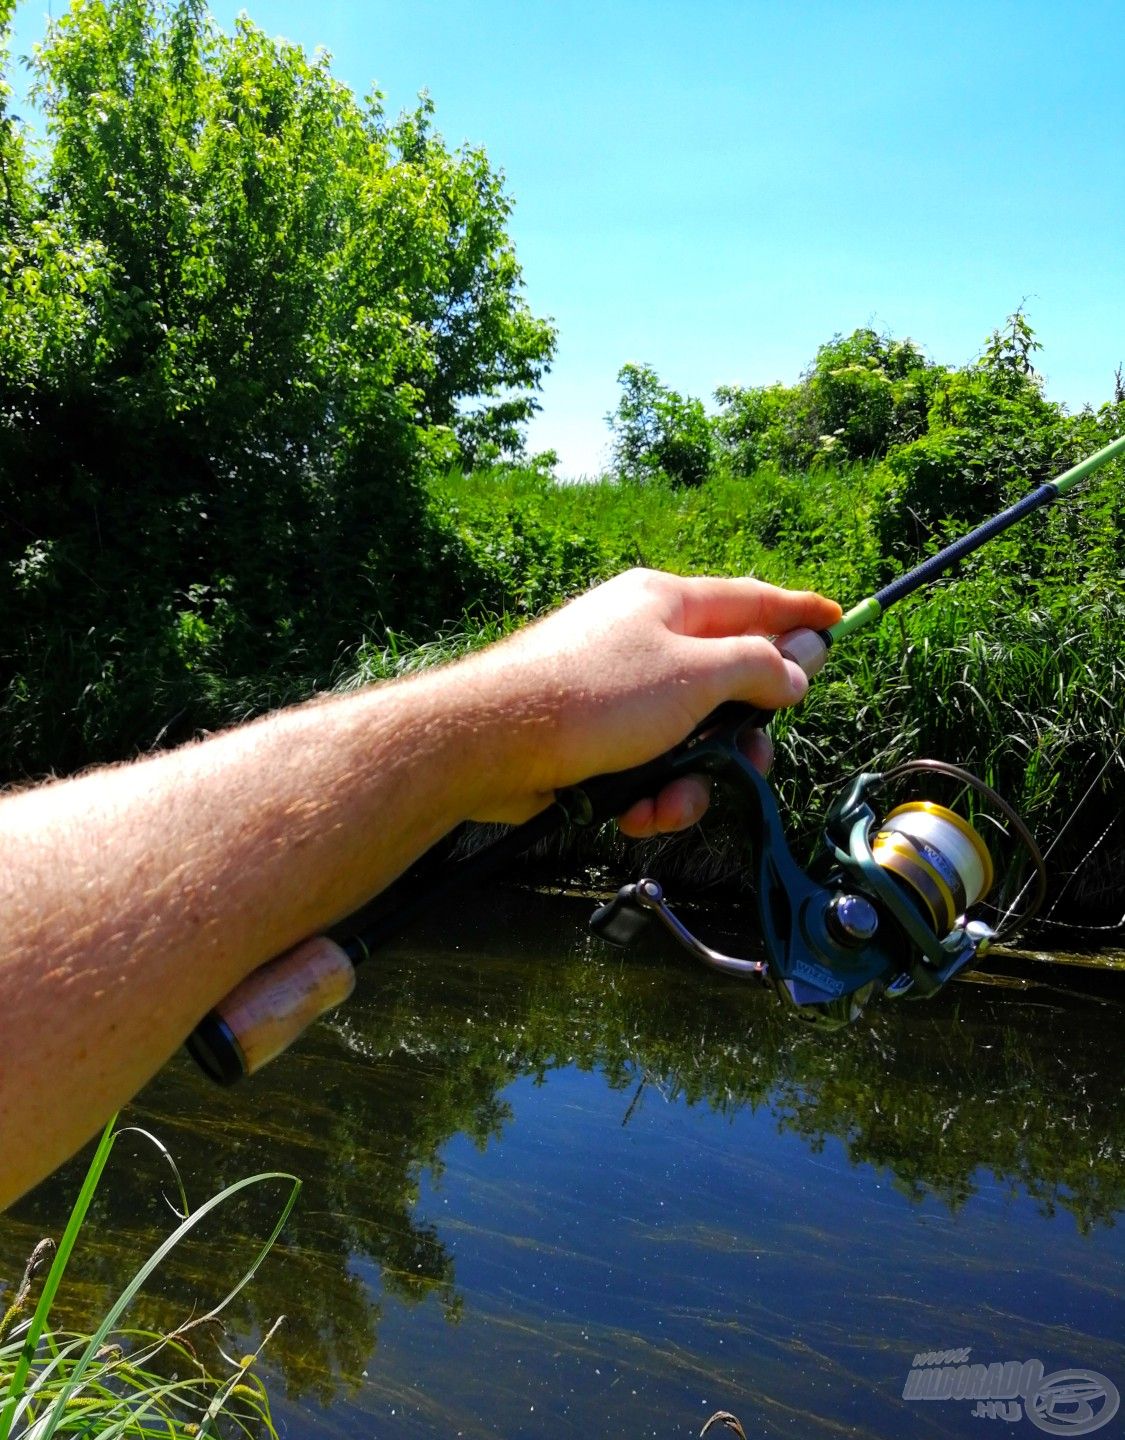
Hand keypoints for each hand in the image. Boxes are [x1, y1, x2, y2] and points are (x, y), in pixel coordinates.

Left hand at [458, 568, 840, 829]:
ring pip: (689, 736)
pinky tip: (633, 812)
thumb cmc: (594, 696)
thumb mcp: (695, 676)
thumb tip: (795, 668)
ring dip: (691, 780)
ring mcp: (617, 690)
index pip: (752, 600)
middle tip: (749, 765)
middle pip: (726, 683)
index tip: (837, 623)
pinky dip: (649, 791)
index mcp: (668, 603)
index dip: (798, 614)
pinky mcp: (594, 737)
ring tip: (667, 804)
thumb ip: (756, 668)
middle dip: (740, 737)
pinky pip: (647, 763)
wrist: (493, 741)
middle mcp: (643, 639)